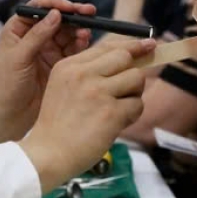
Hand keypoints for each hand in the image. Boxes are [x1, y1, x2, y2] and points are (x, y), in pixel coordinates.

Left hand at [0, 0, 94, 145]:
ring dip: (78, 29)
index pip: (36, 8)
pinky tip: (86, 40)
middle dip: (72, 14)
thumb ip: (37, 36)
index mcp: (17, 30)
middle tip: (88, 12)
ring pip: (67, 32)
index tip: (68, 7)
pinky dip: (81, 43)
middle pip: (56, 18)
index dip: (53, 4)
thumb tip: (55, 14)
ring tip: (86, 31)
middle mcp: (33, 36)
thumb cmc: (6, 86)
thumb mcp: (18, 58)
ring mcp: (47, 49)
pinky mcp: (59, 62)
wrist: (12, 116)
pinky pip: (73, 48)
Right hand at [19, 39, 155, 192]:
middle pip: (125, 57)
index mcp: (69, 65)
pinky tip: (118, 122)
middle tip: (130, 87)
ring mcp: (98, 92)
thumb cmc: (58, 124)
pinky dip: (132, 114)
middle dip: (134, 71)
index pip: (108, 46)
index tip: (148, 44)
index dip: (131, 45)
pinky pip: (137, 104)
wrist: (48, 153)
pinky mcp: (111, 112)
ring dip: (134, 94)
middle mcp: (83, 74)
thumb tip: (128, 58)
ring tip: (119, 108)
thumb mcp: (63, 86)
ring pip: (136, 79)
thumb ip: (88, 71)